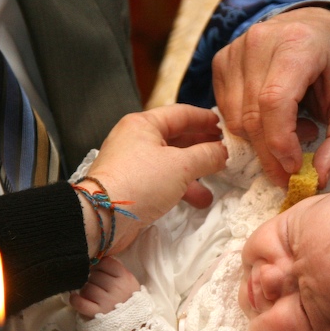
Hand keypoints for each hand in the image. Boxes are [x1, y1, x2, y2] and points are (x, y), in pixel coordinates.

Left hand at [70, 257, 139, 318]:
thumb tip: (97, 260)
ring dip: (85, 291)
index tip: (99, 271)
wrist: (133, 324)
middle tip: (96, 286)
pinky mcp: (96, 314)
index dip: (99, 266)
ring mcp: (106, 301)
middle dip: (92, 279)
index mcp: (125, 278)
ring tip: (92, 296)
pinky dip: (75, 299)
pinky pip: (80, 302)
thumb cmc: (127, 300)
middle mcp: (116, 288)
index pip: (105, 262)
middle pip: (94, 275)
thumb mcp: (129, 282)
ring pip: (86, 288)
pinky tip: (76, 298)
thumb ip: (116, 270)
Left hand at [80, 104, 227, 254]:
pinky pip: (163, 180)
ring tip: (217, 179)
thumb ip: (207, 156)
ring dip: (195, 171)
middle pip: (177, 137)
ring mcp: (133, 163)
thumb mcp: (181, 166)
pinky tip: (199, 199)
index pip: (181, 113)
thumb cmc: (140, 182)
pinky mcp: (133, 185)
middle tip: (225, 151)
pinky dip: (182, 187)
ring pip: (172, 161)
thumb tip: (224, 152)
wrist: (104, 217)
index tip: (226, 126)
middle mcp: (136, 139)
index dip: (206, 119)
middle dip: (203, 146)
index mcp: (144, 124)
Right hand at [212, 7, 329, 188]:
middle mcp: (259, 41)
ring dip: (262, 141)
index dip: (281, 142)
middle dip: (271, 155)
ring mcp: (235, 50)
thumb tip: (319, 176)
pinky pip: (226, 112)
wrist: (321, 28)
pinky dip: (250, 128)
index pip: (274, 101)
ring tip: (295, 129)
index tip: (296, 169)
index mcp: (297, 43)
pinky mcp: (222, 62)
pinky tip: (276, 118)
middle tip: (293, 172)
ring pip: (235, 120)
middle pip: (252, 116)